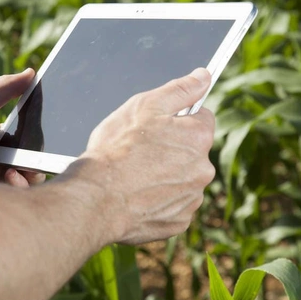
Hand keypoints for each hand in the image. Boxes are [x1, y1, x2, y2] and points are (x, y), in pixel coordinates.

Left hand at [0, 69, 44, 186]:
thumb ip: (7, 86)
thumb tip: (31, 72)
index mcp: (6, 135)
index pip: (34, 136)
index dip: (44, 135)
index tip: (53, 132)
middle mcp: (7, 155)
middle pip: (37, 157)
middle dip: (42, 156)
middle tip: (36, 154)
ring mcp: (3, 175)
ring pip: (33, 176)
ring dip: (31, 171)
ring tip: (17, 167)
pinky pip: (20, 191)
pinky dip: (20, 183)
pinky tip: (9, 175)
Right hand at [73, 68, 215, 244]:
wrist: (96, 198)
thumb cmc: (117, 149)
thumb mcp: (145, 106)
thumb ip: (180, 90)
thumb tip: (204, 77)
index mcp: (198, 137)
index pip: (202, 119)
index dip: (178, 119)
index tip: (158, 126)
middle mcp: (203, 169)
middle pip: (193, 152)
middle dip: (173, 150)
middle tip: (141, 152)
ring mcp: (192, 199)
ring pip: (183, 180)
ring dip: (167, 177)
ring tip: (136, 176)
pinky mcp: (179, 222)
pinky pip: (174, 206)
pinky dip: (160, 201)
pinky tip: (138, 196)